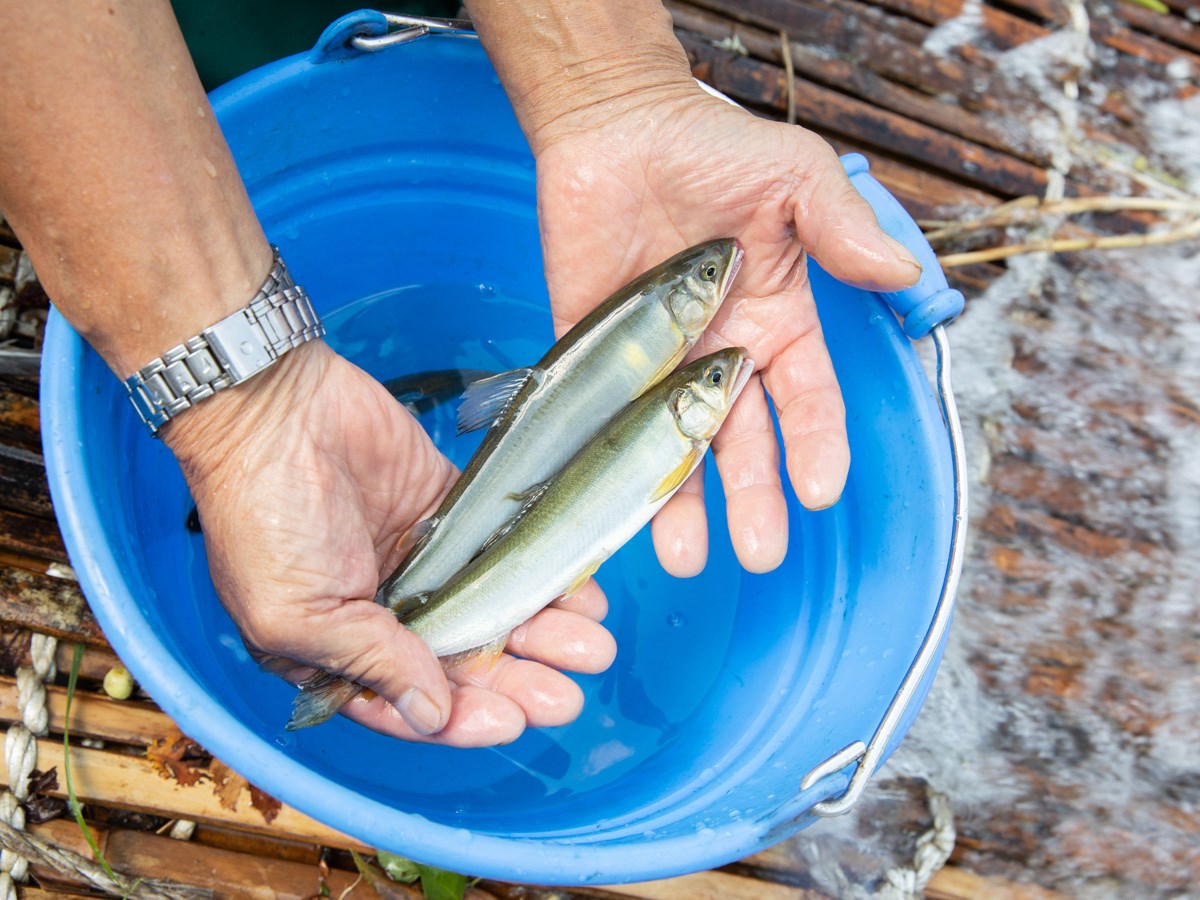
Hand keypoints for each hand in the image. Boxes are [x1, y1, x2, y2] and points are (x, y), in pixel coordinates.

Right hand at [165, 341, 614, 745]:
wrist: (274, 407)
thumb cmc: (263, 516)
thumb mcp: (300, 613)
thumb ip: (371, 663)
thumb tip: (432, 715)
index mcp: (333, 647)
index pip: (408, 701)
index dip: (463, 719)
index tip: (514, 722)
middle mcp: (382, 609)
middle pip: (462, 661)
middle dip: (518, 681)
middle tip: (567, 695)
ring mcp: (419, 558)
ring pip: (491, 606)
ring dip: (541, 631)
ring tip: (592, 647)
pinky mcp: (449, 508)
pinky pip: (503, 549)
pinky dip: (540, 570)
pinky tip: (579, 592)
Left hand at [533, 89, 921, 575]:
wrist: (617, 124)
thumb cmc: (712, 145)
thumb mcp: (794, 176)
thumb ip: (842, 227)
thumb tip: (899, 275)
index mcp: (777, 323)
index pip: (806, 401)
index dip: (816, 446)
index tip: (818, 490)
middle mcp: (720, 356)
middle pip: (743, 442)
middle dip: (754, 496)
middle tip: (759, 550)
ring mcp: (657, 364)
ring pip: (672, 449)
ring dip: (681, 505)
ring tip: (685, 557)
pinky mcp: (595, 358)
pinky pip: (600, 419)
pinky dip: (603, 464)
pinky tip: (613, 510)